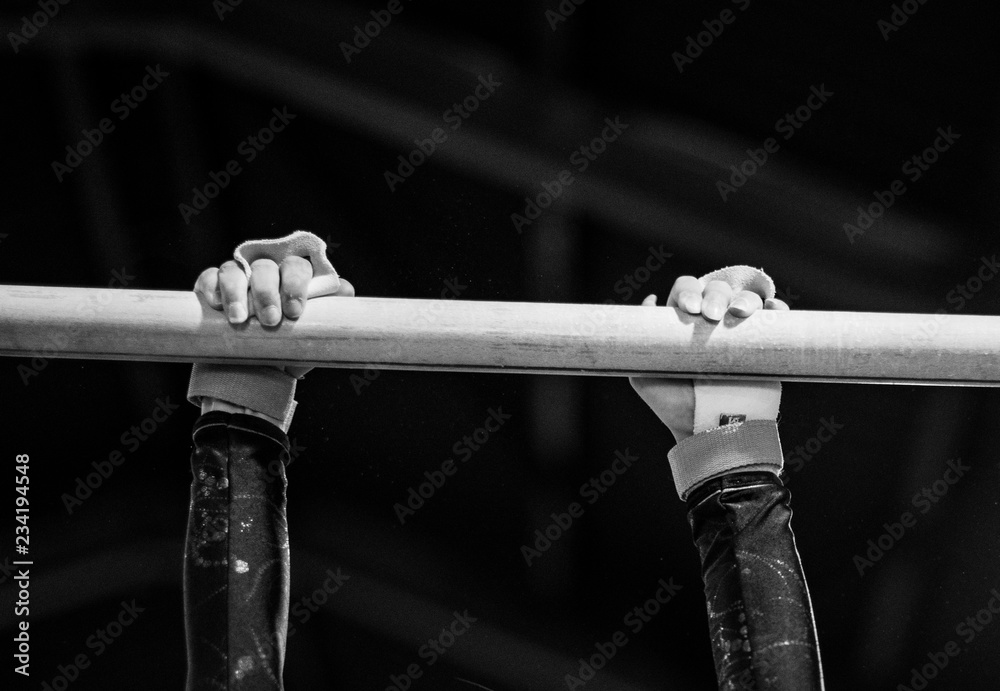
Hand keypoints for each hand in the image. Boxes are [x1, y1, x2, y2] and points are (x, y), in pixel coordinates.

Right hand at [194, 256, 354, 377]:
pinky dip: (212, 288)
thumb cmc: (289, 353)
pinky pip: (209, 278)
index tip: (295, 312)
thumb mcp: (313, 338)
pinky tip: (216, 305)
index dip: (295, 283)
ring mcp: (237, 281)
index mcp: (292, 280)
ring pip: (234, 271)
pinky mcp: (211, 291)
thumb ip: (331, 314)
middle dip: (267, 292)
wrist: (256, 380)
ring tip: (239, 320)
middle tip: (270, 321)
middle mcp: (265, 276)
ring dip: (237, 292)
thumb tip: (347, 290)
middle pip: (265, 267)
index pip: (296, 267)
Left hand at [629, 276, 787, 441]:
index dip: (689, 292)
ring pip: (746, 298)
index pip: (687, 290)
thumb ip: (638, 344)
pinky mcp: (764, 345)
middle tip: (712, 317)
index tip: (689, 309)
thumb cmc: (673, 405)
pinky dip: (775, 307)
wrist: (707, 431)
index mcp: (685, 322)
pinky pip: (774, 318)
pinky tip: (772, 308)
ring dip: (745, 299)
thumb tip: (649, 301)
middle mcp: (712, 322)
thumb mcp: (644, 376)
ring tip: (739, 313)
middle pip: (717, 289)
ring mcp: (740, 332)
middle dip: (715, 296)